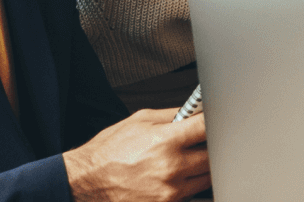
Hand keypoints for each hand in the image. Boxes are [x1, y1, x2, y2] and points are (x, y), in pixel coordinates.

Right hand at [63, 108, 209, 201]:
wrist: (85, 183)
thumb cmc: (108, 152)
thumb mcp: (138, 122)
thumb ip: (171, 115)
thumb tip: (195, 111)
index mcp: (165, 142)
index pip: (207, 128)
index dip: (216, 121)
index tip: (218, 120)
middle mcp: (171, 168)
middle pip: (213, 155)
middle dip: (210, 146)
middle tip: (200, 142)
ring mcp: (170, 191)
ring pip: (207, 178)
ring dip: (203, 168)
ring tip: (186, 160)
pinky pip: (192, 194)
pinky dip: (189, 185)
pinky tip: (177, 177)